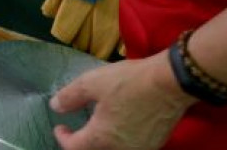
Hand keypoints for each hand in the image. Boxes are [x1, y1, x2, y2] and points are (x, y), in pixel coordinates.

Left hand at [50, 53, 193, 149]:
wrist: (170, 83)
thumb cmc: (128, 82)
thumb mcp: (91, 83)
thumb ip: (70, 97)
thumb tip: (56, 106)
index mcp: (102, 138)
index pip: (75, 148)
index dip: (63, 138)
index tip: (59, 127)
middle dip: (82, 144)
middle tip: (76, 131)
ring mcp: (140, 148)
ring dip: (101, 143)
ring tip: (96, 128)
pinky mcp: (155, 143)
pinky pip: (130, 147)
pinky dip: (118, 141)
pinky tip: (118, 127)